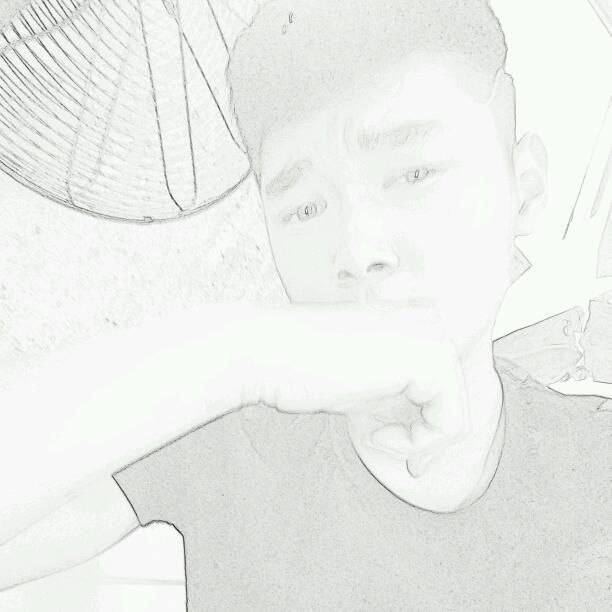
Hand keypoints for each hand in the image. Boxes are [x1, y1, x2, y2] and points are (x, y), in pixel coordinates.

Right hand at [245, 303, 469, 466]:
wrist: (267, 352)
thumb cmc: (304, 368)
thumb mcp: (366, 384)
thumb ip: (400, 395)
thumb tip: (429, 434)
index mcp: (416, 322)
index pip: (447, 385)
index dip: (431, 428)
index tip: (406, 456)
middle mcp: (431, 322)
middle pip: (457, 399)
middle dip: (431, 440)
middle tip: (406, 466)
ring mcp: (434, 335)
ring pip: (458, 413)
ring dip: (420, 443)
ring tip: (379, 440)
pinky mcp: (429, 357)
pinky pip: (450, 423)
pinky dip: (417, 444)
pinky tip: (376, 436)